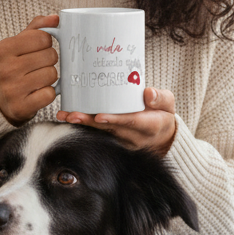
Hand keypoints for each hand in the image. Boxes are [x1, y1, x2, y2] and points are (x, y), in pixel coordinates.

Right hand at [0, 14, 58, 124]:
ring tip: (37, 79)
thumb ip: (37, 28)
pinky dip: (48, 94)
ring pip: (52, 74)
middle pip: (50, 56)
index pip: (43, 37)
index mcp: (4, 48)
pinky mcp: (21, 107)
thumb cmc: (12, 67)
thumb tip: (55, 18)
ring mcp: (12, 89)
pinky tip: (37, 92)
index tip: (37, 50)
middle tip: (38, 66)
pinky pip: (49, 94)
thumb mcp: (18, 45)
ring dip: (50, 78)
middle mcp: (6, 68)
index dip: (46, 43)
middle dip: (49, 61)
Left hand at [57, 87, 176, 155]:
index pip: (131, 122)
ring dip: (82, 125)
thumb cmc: (162, 115)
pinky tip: (68, 118)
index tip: (100, 116)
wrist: (161, 136)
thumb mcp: (169, 104)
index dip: (115, 119)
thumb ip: (161, 98)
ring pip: (100, 132)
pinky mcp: (114, 140)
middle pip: (109, 128)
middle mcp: (133, 136)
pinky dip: (83, 126)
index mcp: (149, 126)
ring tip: (64, 116)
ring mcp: (122, 141)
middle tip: (73, 115)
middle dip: (90, 122)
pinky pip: (97, 134)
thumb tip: (148, 93)